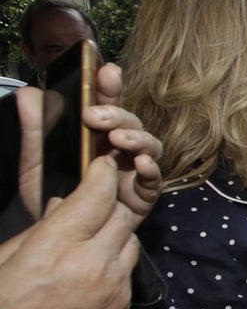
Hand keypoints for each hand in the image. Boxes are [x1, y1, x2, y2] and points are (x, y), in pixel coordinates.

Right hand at [0, 154, 141, 308]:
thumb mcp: (0, 266)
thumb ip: (33, 234)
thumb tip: (60, 208)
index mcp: (54, 251)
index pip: (95, 196)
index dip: (101, 173)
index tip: (101, 162)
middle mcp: (91, 266)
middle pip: (119, 214)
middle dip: (108, 201)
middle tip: (94, 195)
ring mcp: (112, 289)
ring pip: (129, 240)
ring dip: (114, 231)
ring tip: (89, 233)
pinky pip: (128, 269)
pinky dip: (115, 258)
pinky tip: (92, 264)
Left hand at [17, 63, 162, 220]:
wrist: (55, 236)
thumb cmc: (51, 195)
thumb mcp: (36, 159)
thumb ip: (34, 128)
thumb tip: (29, 93)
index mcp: (97, 134)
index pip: (108, 104)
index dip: (110, 87)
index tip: (106, 72)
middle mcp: (120, 148)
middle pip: (131, 122)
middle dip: (117, 114)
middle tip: (94, 117)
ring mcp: (134, 170)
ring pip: (150, 145)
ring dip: (137, 138)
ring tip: (119, 140)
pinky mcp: (143, 195)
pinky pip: (154, 178)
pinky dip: (151, 168)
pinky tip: (139, 164)